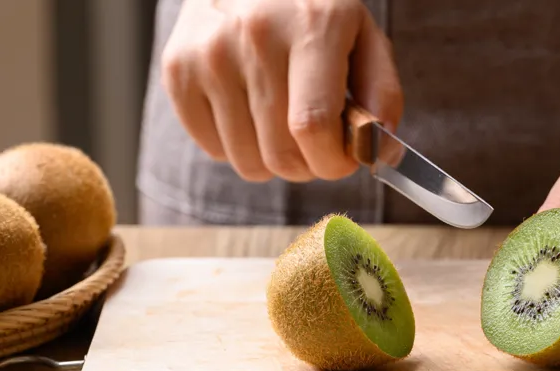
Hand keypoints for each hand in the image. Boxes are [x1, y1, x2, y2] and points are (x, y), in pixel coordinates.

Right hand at [160, 0, 401, 181]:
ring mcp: (209, 54)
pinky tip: (249, 112)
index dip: (333, 162)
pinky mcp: (177, 69)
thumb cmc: (312, 13)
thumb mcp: (362, 35)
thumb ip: (382, 92)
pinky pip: (212, 149)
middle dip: (308, 166)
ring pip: (246, 162)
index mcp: (312, 26)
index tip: (342, 158)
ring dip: (272, 161)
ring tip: (281, 123)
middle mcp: (254, 37)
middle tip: (314, 143)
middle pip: (280, 154)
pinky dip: (237, 147)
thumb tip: (380, 148)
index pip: (313, 127)